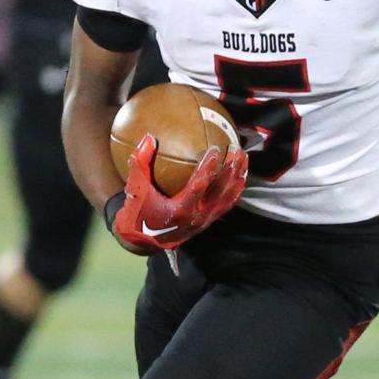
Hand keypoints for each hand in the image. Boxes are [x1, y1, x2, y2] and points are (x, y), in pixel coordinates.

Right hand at [113, 134, 247, 251]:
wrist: (144, 240)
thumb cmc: (139, 212)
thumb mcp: (136, 188)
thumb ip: (139, 163)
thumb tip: (148, 138)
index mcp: (180, 209)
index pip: (200, 185)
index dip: (210, 167)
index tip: (215, 149)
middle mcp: (197, 216)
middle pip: (222, 191)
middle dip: (231, 169)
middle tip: (236, 148)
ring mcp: (205, 220)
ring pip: (229, 198)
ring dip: (238, 177)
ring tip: (243, 157)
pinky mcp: (209, 221)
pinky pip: (227, 204)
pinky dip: (236, 188)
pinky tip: (239, 173)